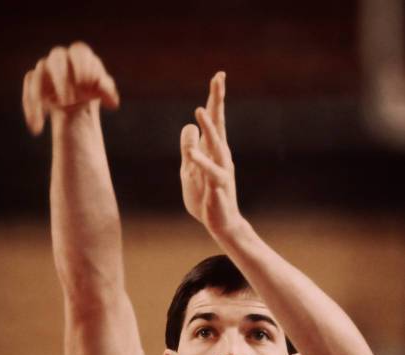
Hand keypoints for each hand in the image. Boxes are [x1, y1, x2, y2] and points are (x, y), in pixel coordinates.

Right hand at [22, 42, 119, 134]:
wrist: (79, 100)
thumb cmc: (93, 90)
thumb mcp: (104, 92)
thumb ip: (108, 92)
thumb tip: (112, 103)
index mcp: (80, 55)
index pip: (79, 52)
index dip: (82, 66)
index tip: (85, 85)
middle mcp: (60, 58)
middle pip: (57, 59)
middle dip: (62, 79)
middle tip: (69, 101)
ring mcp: (44, 70)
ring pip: (36, 75)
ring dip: (41, 93)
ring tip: (50, 114)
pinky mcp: (34, 84)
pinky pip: (28, 93)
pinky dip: (31, 109)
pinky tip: (37, 127)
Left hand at [180, 72, 242, 236]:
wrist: (222, 223)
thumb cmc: (206, 196)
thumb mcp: (189, 170)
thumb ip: (188, 148)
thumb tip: (189, 126)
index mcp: (214, 151)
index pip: (214, 121)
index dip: (215, 99)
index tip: (219, 75)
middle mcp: (221, 156)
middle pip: (219, 125)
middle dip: (218, 102)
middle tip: (218, 78)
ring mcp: (222, 171)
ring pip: (216, 146)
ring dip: (209, 128)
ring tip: (198, 110)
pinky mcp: (218, 188)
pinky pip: (211, 174)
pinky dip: (203, 164)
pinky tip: (193, 155)